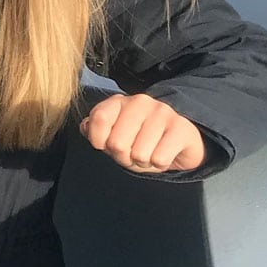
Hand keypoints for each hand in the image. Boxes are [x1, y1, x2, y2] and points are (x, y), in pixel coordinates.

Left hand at [80, 93, 205, 173]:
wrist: (179, 142)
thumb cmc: (141, 140)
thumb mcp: (114, 137)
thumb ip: (95, 131)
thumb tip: (85, 127)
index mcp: (119, 102)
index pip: (99, 118)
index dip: (99, 141)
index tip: (107, 145)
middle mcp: (140, 102)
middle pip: (117, 143)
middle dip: (123, 157)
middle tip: (133, 152)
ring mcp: (162, 112)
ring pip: (139, 154)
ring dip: (143, 162)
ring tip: (150, 152)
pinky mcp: (180, 127)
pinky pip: (159, 159)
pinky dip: (160, 164)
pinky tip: (164, 154)